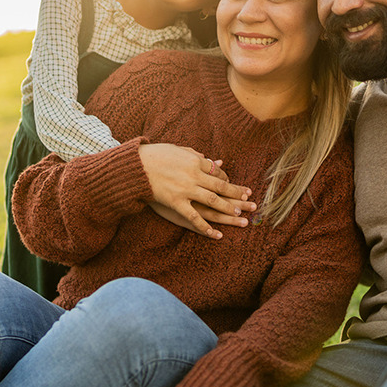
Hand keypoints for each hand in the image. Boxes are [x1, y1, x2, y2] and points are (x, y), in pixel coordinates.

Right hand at [139, 144, 255, 238]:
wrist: (134, 167)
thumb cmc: (155, 156)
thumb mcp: (178, 151)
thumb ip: (198, 156)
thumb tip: (217, 161)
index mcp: (195, 161)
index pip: (218, 173)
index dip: (229, 182)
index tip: (238, 188)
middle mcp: (194, 175)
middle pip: (221, 187)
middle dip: (237, 195)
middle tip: (251, 203)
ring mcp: (186, 190)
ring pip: (213, 202)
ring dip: (229, 210)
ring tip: (242, 217)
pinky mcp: (176, 203)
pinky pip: (194, 218)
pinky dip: (206, 227)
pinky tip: (217, 235)